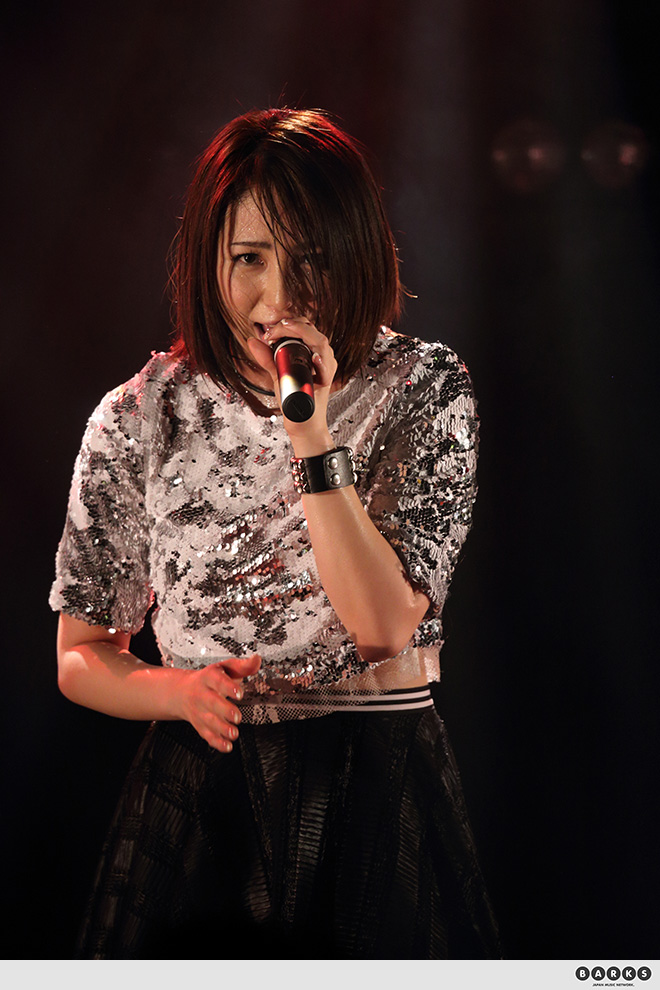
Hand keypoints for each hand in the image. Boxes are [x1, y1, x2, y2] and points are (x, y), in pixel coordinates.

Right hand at [178, 654, 260, 751]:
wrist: (182, 692)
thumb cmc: (209, 679)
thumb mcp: (225, 668)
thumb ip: (243, 666)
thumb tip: (257, 660)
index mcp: (209, 677)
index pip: (218, 680)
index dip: (228, 687)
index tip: (239, 693)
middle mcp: (202, 694)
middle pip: (211, 702)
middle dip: (224, 710)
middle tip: (237, 716)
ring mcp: (199, 711)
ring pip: (208, 721)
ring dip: (221, 729)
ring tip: (233, 733)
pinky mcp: (200, 725)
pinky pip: (206, 735)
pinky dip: (216, 742)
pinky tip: (227, 745)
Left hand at [246, 318, 337, 450]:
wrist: (301, 421)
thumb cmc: (293, 398)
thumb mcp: (278, 374)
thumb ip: (267, 357)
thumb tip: (252, 341)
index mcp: (313, 351)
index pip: (305, 327)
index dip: (288, 323)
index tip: (269, 331)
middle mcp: (322, 357)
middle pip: (313, 330)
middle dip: (293, 325)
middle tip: (273, 331)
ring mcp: (327, 367)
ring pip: (321, 342)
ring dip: (303, 334)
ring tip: (286, 331)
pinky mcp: (326, 380)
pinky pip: (327, 365)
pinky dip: (320, 360)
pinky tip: (312, 356)